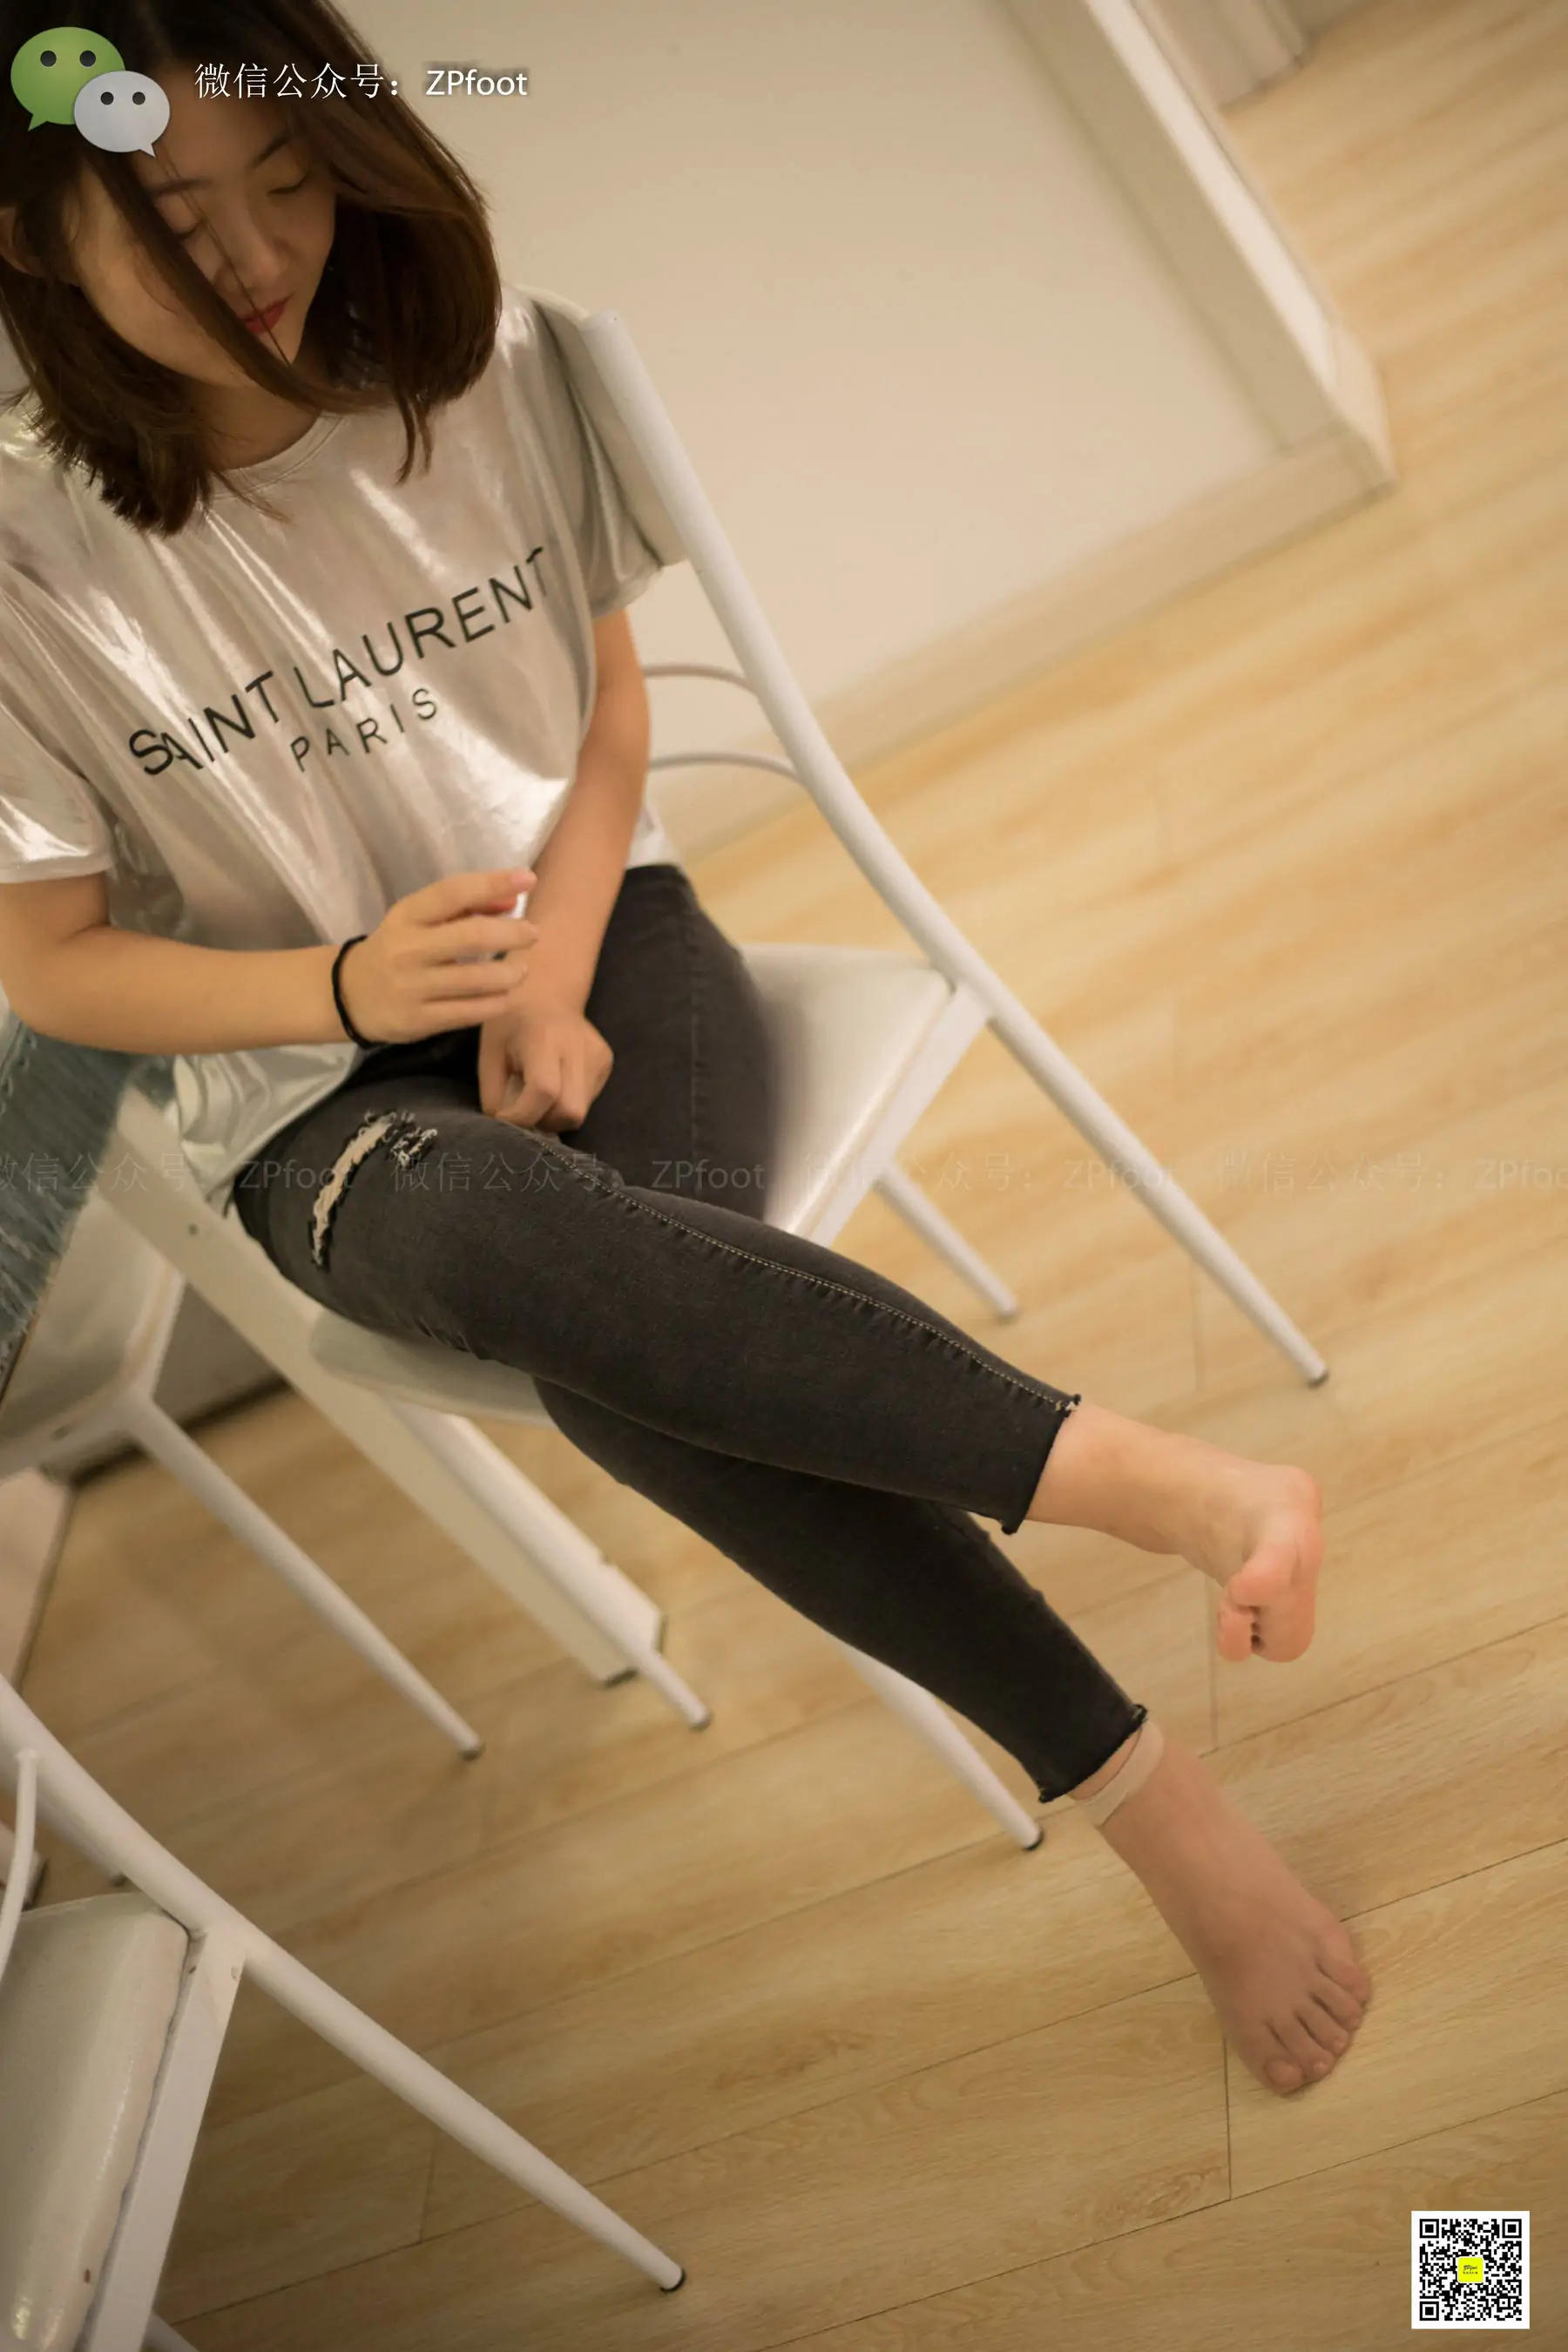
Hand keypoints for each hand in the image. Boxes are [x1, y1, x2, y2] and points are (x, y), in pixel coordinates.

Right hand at [336, 867, 536, 1044]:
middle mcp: (408, 949)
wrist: (349, 995)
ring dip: (510, 973)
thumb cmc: (397, 949)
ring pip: (476, 979)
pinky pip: (470, 1011)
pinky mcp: (420, 1020)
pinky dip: (498, 1002)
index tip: (527, 878)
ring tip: (521, 970)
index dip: (493, 883)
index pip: (453, 892)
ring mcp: (413, 987)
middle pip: (471, 937)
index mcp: (407, 916)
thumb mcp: (419, 920)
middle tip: (533, 934)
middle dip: (512, 934)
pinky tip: (506, 995)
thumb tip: (512, 899)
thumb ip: (465, 906)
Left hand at [478, 992, 613, 1131]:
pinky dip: (566, 1103)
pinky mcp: (606, 1062)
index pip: (544, 1090)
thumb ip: (493, 1094)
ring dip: (554, 1115)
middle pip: (570, 1110)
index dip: (523, 1115)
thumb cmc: (510, 1023)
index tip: (504, 1117)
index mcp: (544, 1037)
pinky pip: (587, 1101)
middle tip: (524, 1112)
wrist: (546, 994)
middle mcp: (578, 1045)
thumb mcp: (489, 1053)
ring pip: (580, 1111)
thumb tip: (505, 1129)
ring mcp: (598, 1054)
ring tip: (538, 1095)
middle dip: (543, 1122)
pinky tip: (556, 1083)